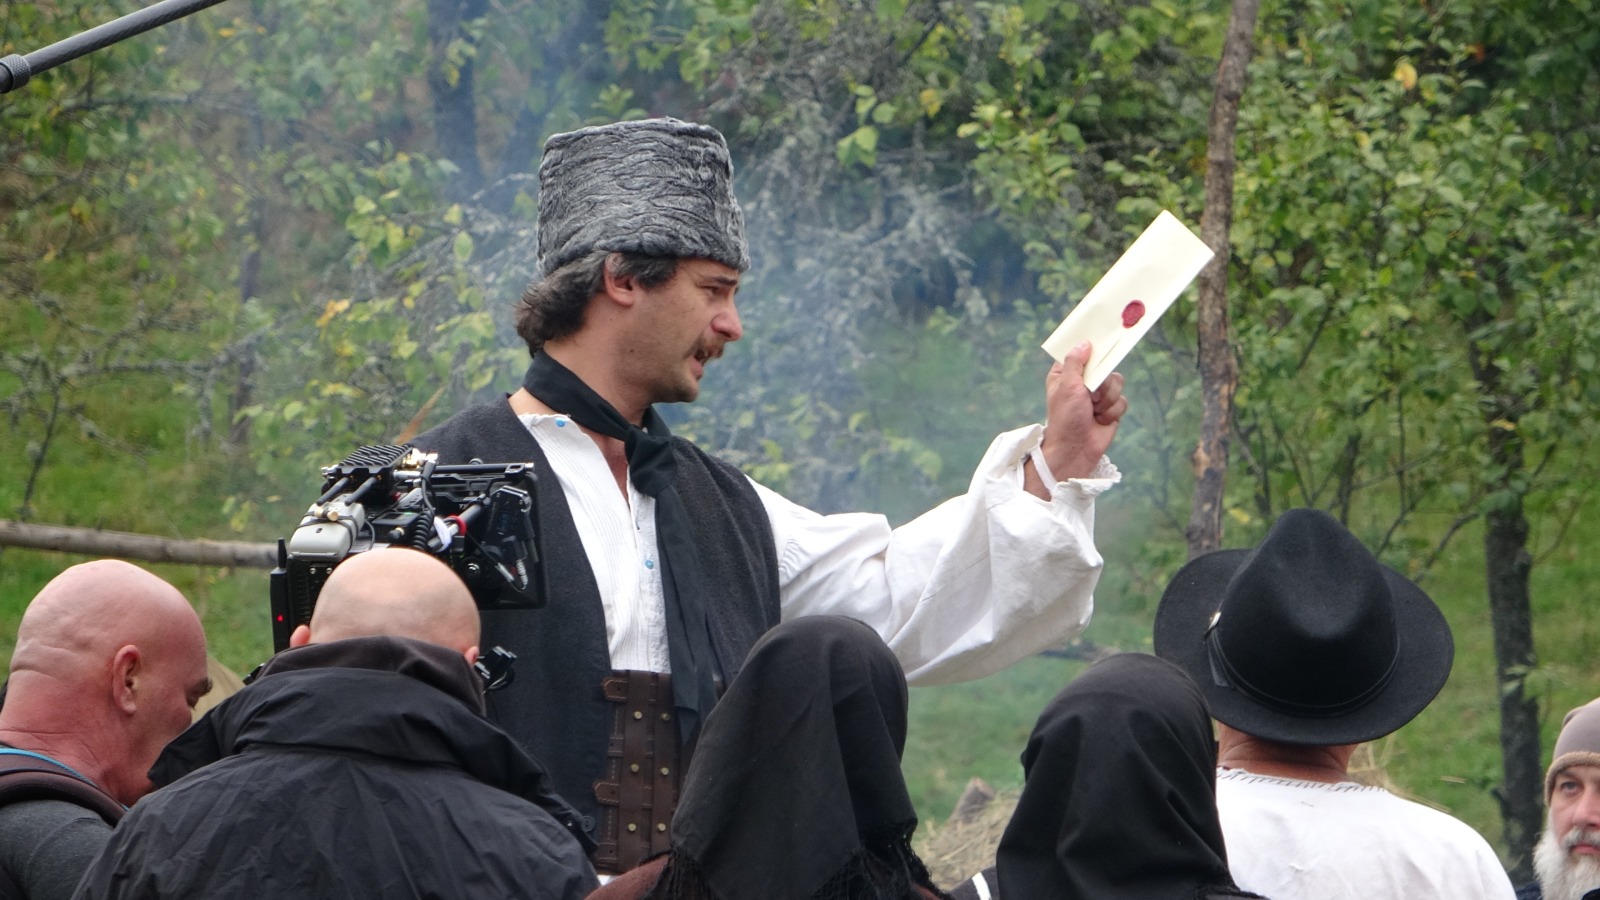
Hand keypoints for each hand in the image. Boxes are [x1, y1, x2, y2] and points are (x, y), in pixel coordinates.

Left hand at [1030, 341, 1125, 489]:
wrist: (1076, 449)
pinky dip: (1112, 411)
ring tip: (1094, 411)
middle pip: (1105, 366)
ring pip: (1117, 383)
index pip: (1081, 353)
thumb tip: (1085, 343)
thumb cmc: (1065, 417)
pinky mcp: (1110, 409)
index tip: (1102, 342)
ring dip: (1106, 399)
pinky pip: (1122, 401)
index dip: (1091, 349)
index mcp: (1066, 374)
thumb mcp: (1067, 386)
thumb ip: (1076, 363)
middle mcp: (1083, 382)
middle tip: (1091, 394)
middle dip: (1101, 383)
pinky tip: (1101, 420)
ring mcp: (1098, 395)